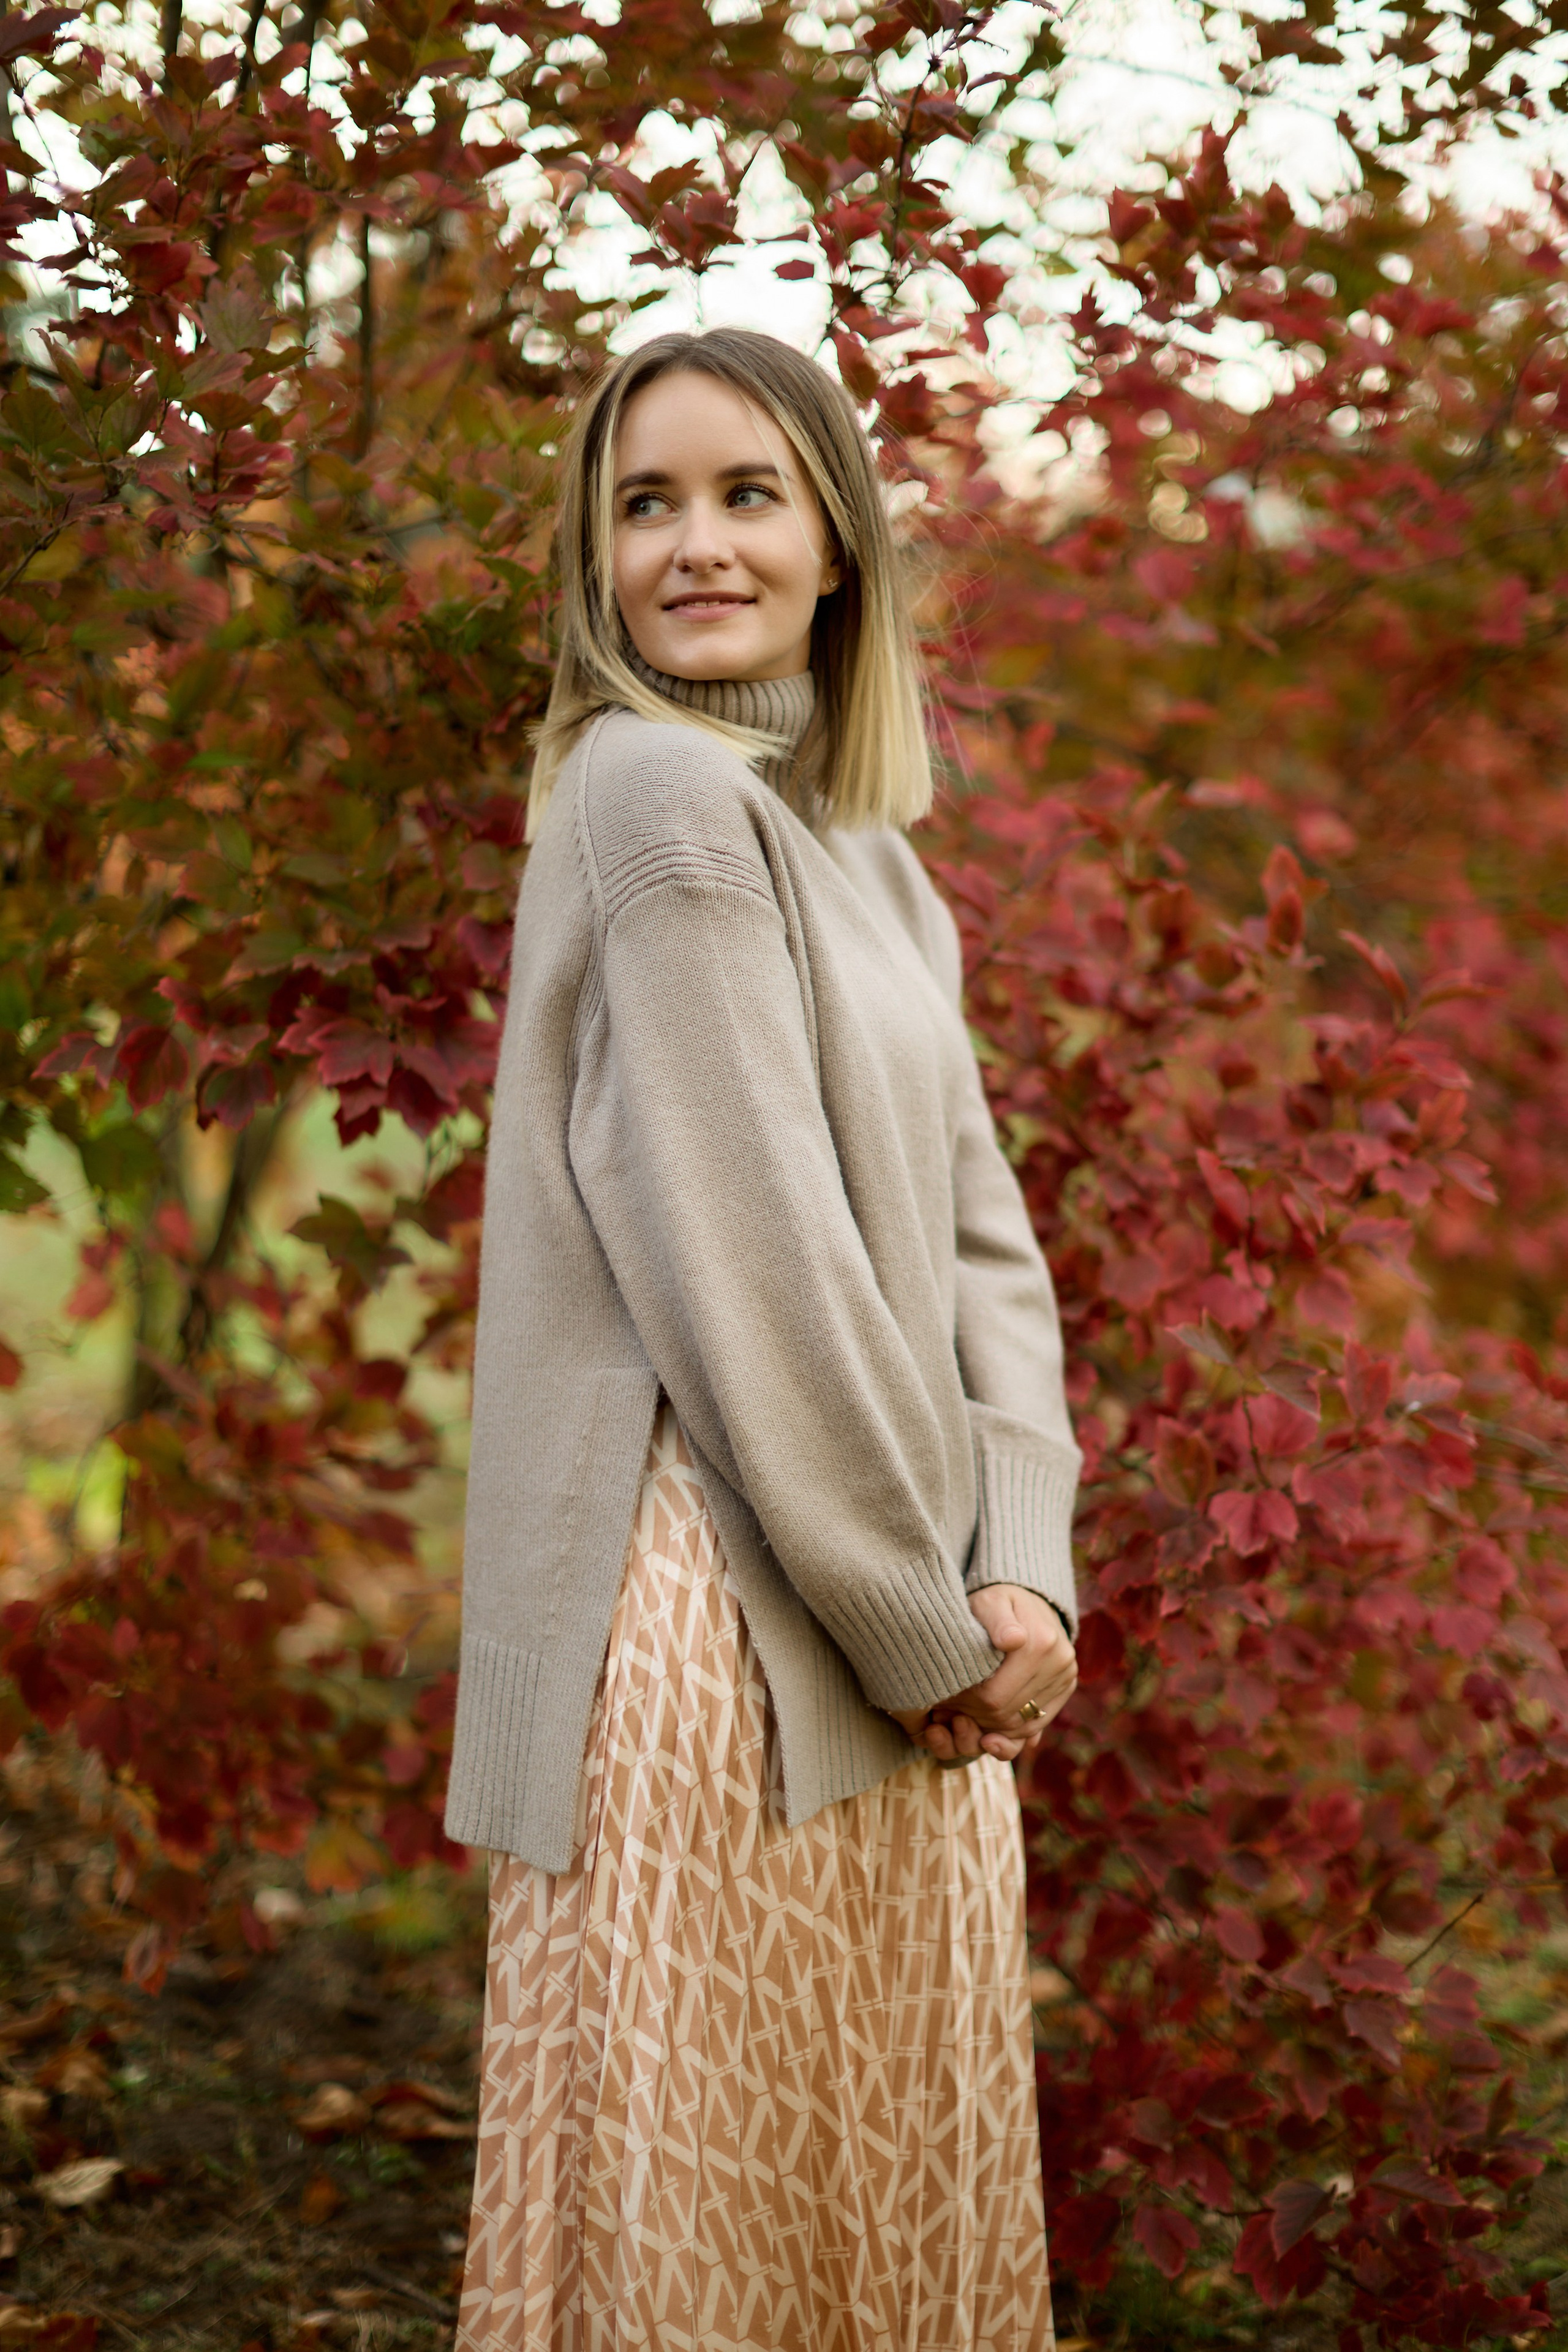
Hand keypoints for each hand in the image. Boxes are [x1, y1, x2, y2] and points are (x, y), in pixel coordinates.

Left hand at [888, 1587, 1076, 1764]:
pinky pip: (1038, 1723)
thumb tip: (1012, 1640)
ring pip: (1022, 1724)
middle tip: (950, 1712)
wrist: (1028, 1599)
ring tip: (966, 1719)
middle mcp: (1060, 1662)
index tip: (945, 1699)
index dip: (966, 1704)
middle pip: (1008, 1714)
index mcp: (1040, 1642)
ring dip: (992, 1728)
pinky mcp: (1066, 1688)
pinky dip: (1012, 1732)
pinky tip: (990, 1729)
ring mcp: (1066, 1677)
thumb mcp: (989, 1602)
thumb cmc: (997, 1601)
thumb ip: (997, 1620)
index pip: (994, 1695)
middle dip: (975, 1718)